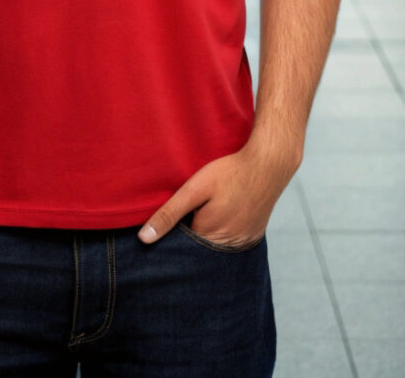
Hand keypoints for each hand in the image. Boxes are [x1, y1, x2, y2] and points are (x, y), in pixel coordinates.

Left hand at [137, 142, 297, 246]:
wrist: (268, 164)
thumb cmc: (229, 172)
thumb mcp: (195, 188)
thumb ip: (169, 214)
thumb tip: (144, 239)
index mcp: (209, 237)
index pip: (183, 247)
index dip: (175, 232)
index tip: (176, 216)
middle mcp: (228, 246)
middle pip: (200, 248)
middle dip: (191, 234)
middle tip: (194, 208)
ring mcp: (243, 242)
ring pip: (216, 245)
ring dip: (208, 233)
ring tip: (210, 209)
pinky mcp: (254, 236)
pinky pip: (232, 240)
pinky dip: (224, 231)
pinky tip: (225, 213)